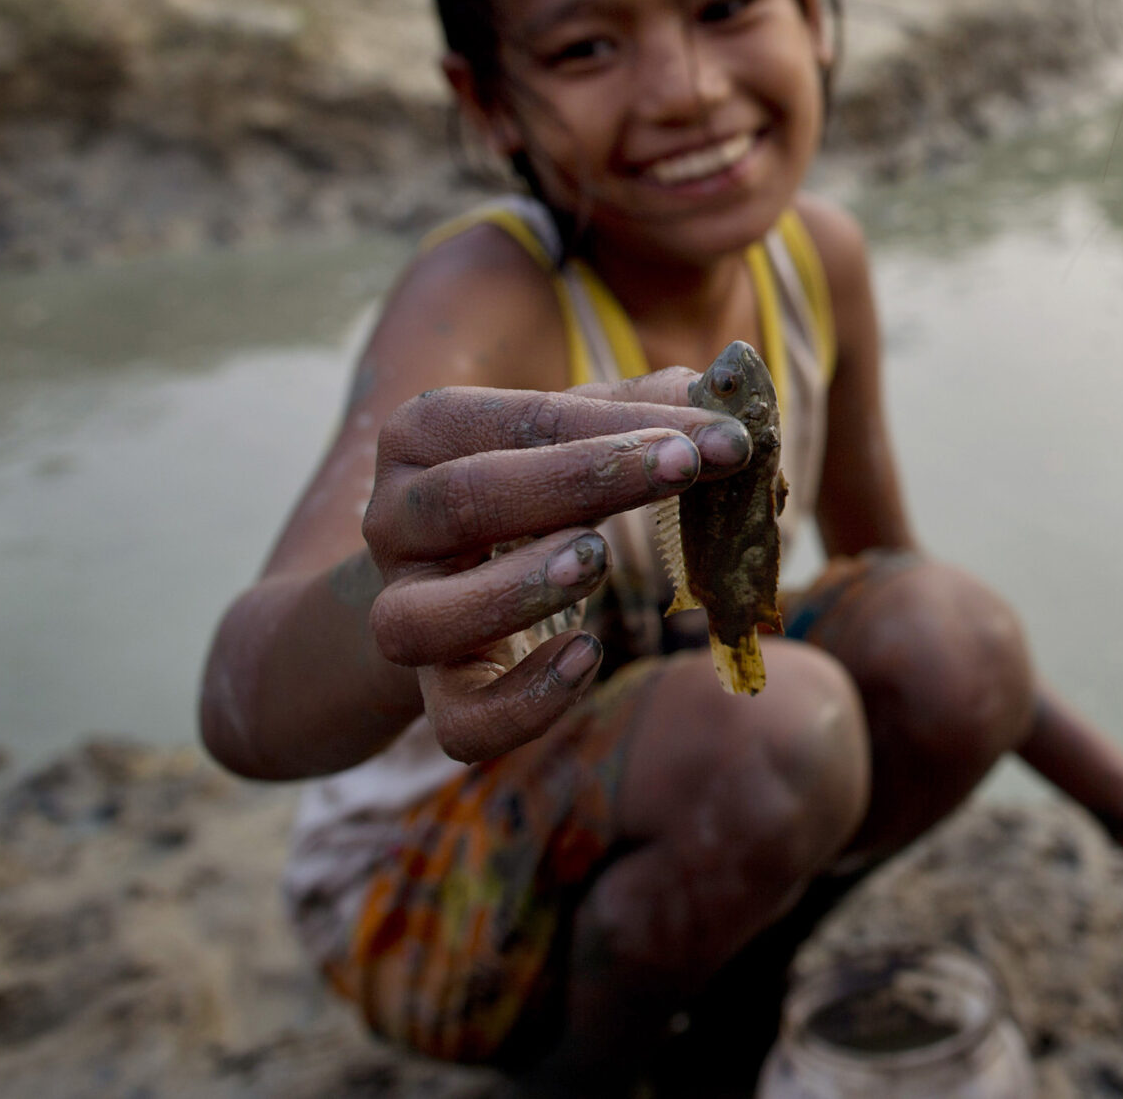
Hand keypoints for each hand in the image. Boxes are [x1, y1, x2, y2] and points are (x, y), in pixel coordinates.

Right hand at [361, 369, 749, 763]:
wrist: (447, 584)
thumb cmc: (533, 491)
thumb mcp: (579, 438)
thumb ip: (646, 413)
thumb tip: (728, 401)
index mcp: (426, 436)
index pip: (522, 420)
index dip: (624, 426)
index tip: (722, 438)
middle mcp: (394, 521)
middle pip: (462, 499)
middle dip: (580, 480)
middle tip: (681, 471)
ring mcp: (403, 612)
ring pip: (420, 618)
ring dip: (517, 588)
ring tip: (599, 559)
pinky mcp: (436, 695)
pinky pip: (460, 721)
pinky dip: (527, 700)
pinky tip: (588, 656)